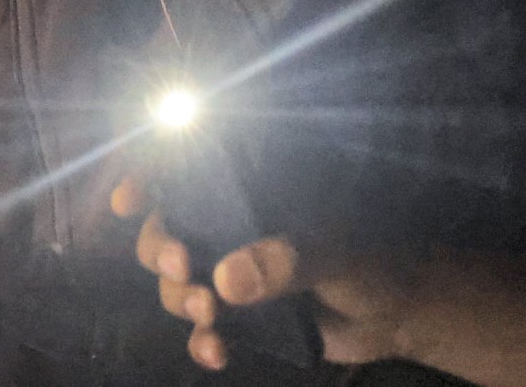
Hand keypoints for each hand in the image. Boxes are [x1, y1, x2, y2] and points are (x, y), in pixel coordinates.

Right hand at [112, 179, 414, 370]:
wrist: (396, 313)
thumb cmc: (371, 256)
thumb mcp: (334, 250)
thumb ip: (286, 261)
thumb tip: (226, 281)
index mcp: (252, 189)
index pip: (190, 170)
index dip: (151, 178)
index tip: (130, 200)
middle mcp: (233, 224)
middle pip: (167, 227)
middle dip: (161, 248)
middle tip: (183, 267)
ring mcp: (233, 270)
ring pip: (178, 282)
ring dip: (182, 299)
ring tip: (212, 316)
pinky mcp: (241, 316)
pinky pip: (203, 329)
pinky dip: (202, 342)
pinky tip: (217, 354)